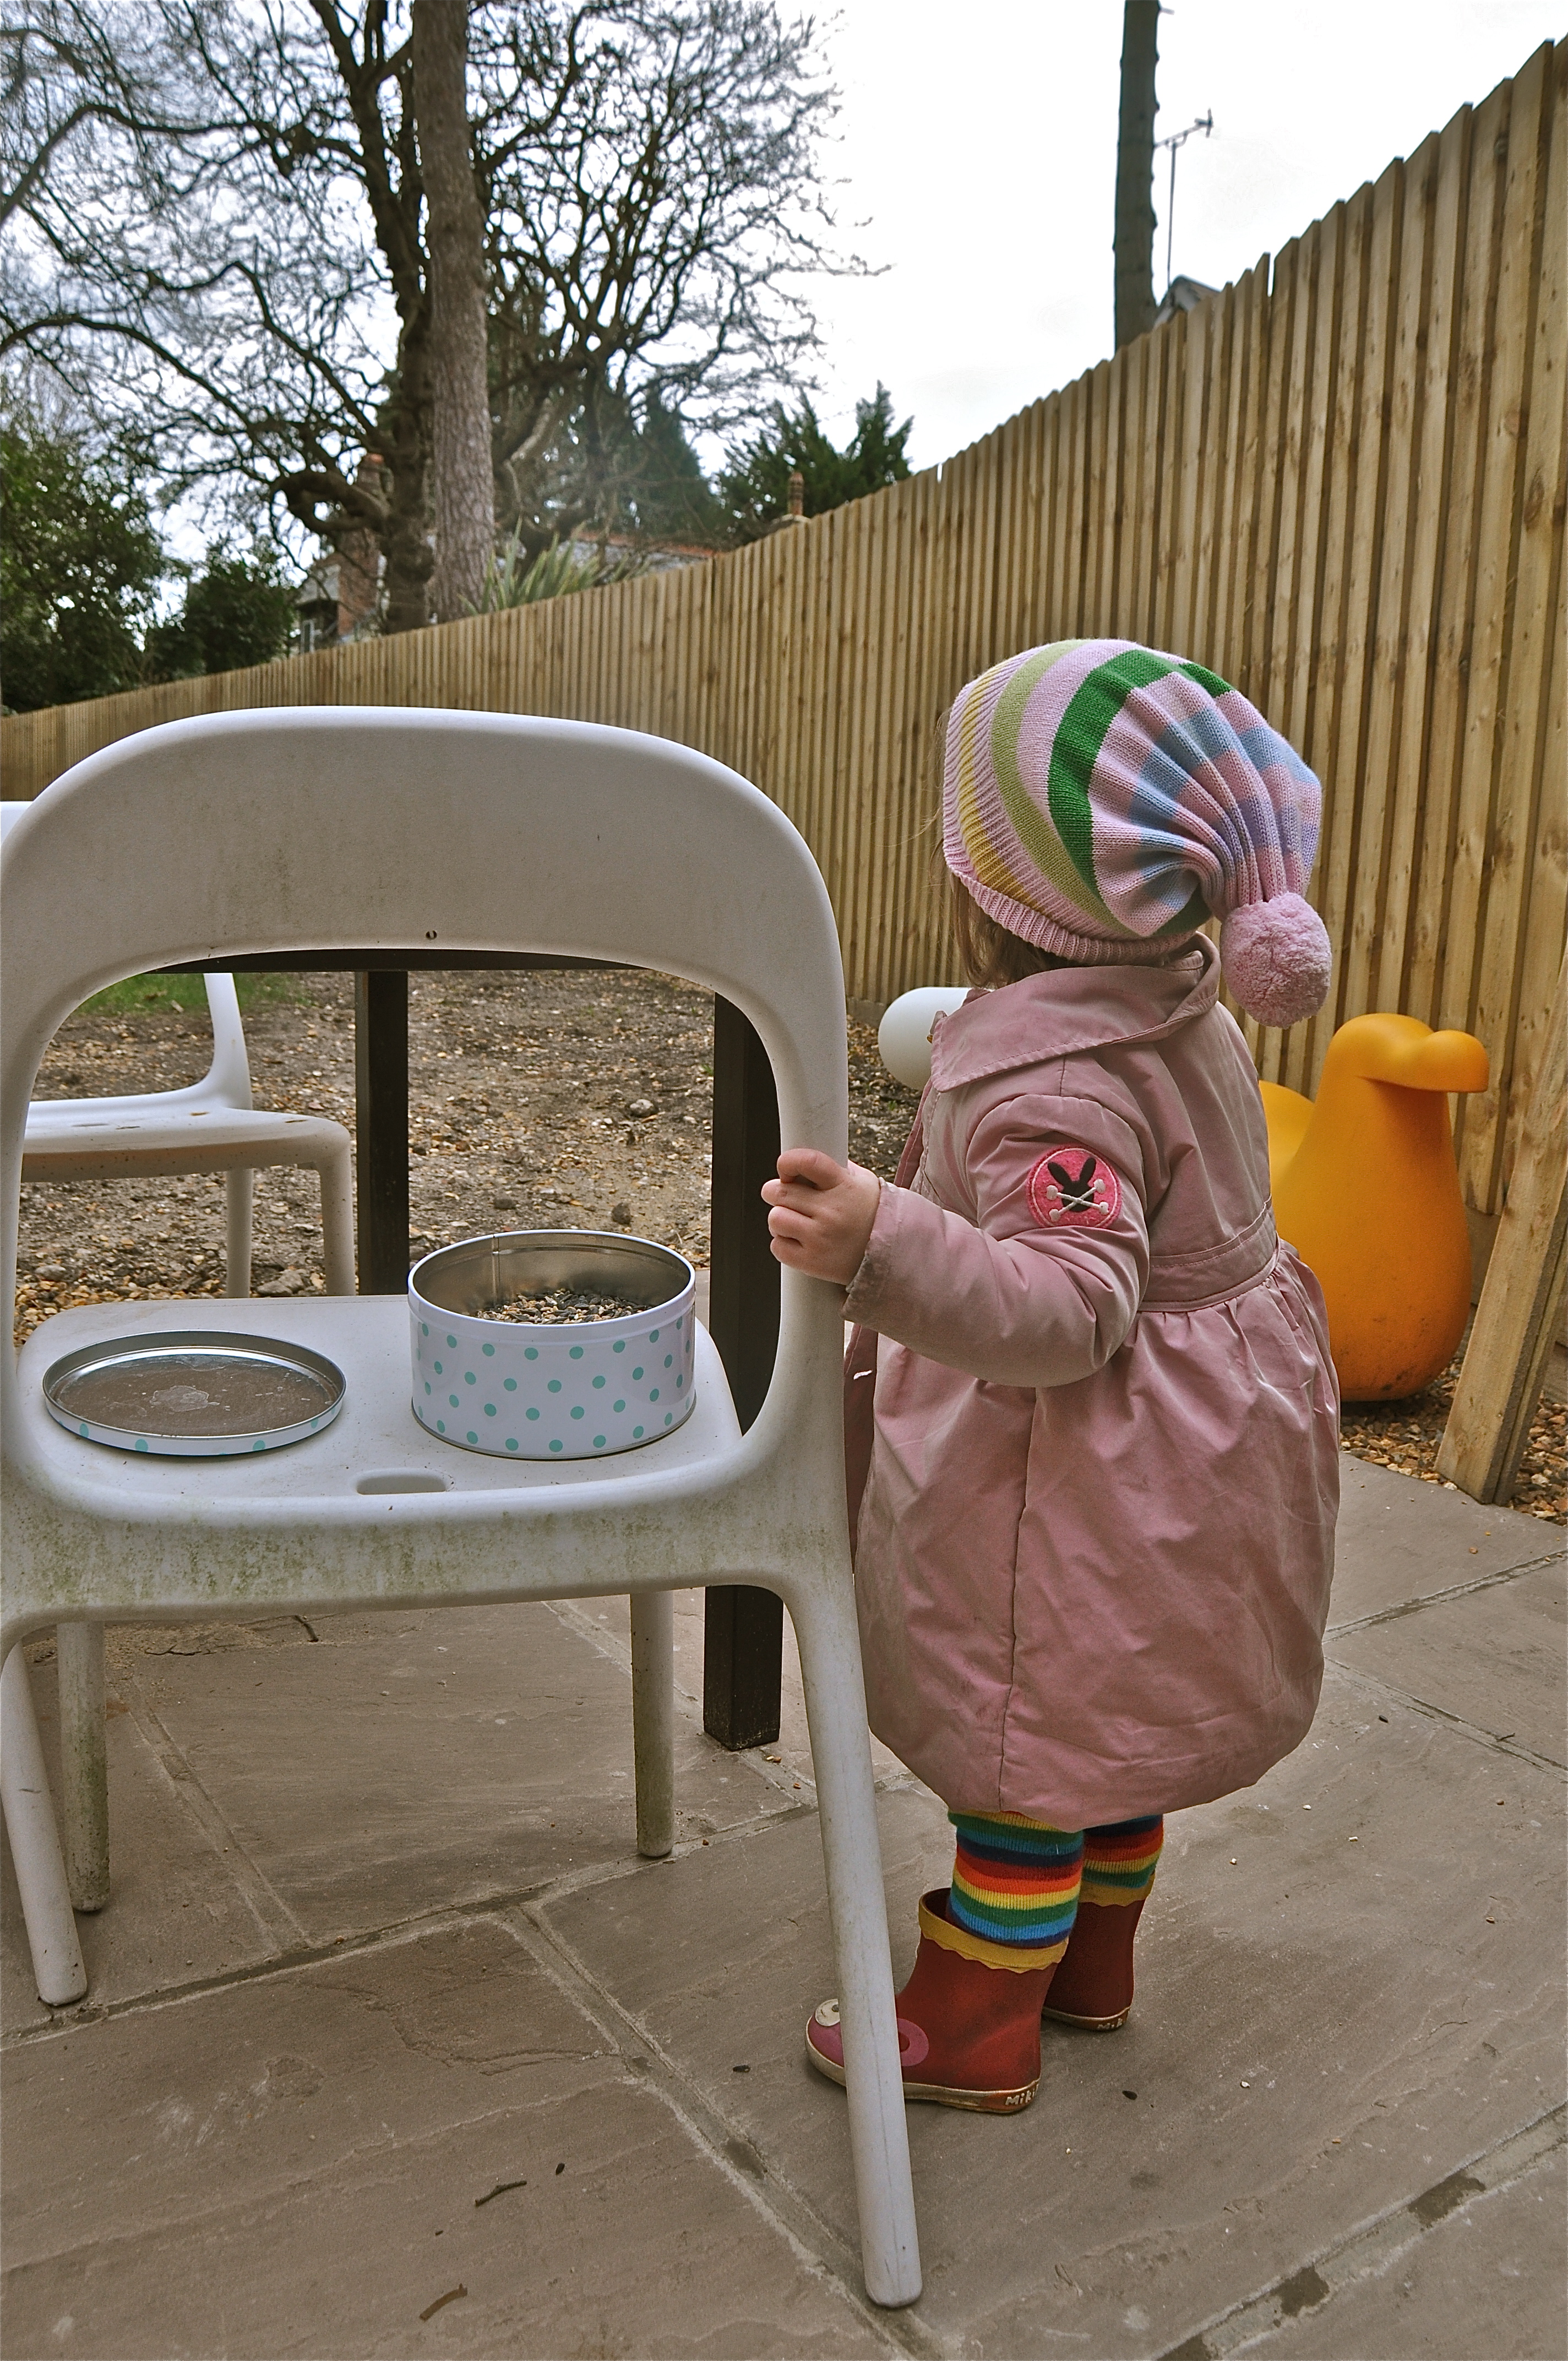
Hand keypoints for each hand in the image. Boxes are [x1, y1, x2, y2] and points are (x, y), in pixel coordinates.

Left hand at [761, 1148, 881, 1283]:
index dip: (788, 1161)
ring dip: (779, 1218)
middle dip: (775, 1191)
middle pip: (780, 1192)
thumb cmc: (872, 1215)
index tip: (785, 1168)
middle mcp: (831, 1212)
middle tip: (784, 1196)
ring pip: (775, 1219)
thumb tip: (808, 1157)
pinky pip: (778, 1247)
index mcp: (843, 1186)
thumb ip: (836, 1167)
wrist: (891, 1253)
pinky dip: (782, 1243)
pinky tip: (797, 1240)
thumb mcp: (862, 1182)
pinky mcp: (812, 1262)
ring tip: (793, 1221)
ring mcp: (820, 1238)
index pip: (808, 1162)